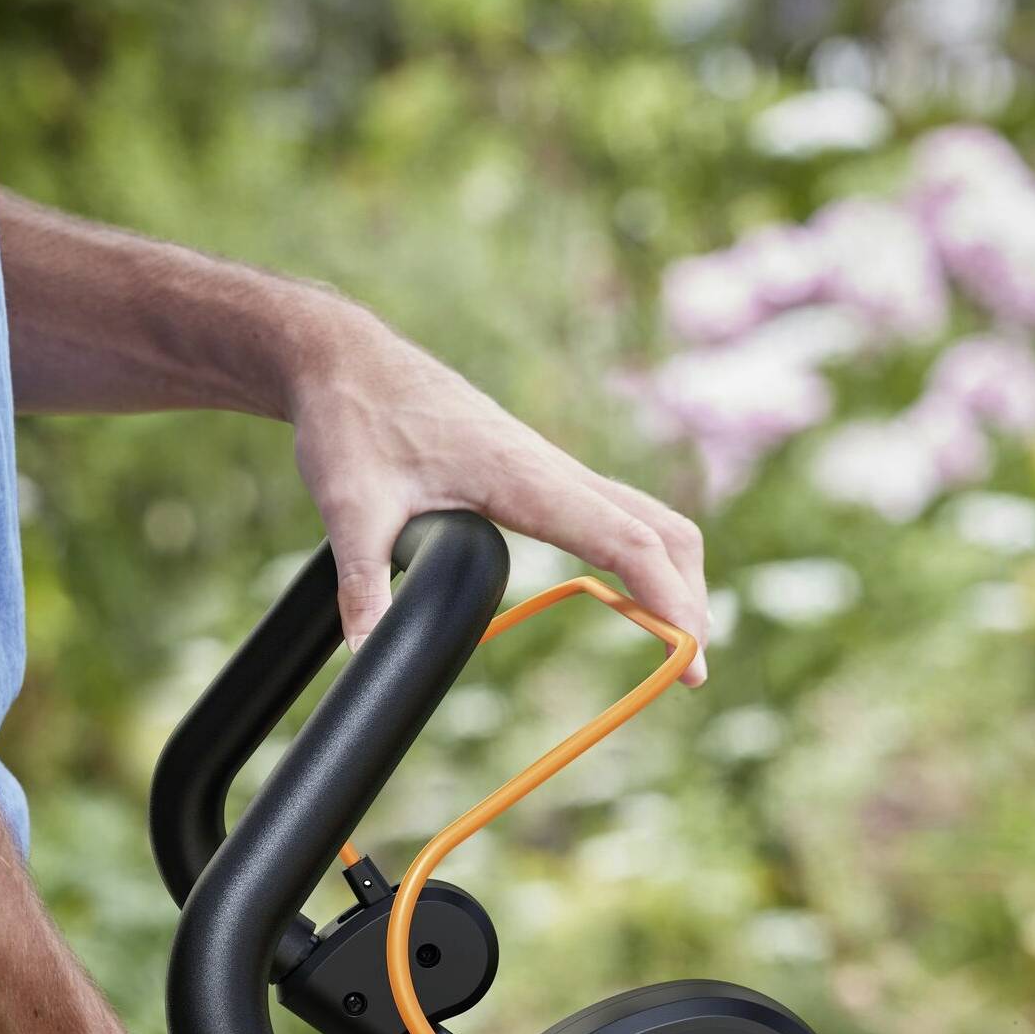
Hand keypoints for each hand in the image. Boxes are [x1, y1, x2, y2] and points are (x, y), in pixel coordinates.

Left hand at [286, 308, 709, 680]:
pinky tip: (633, 595)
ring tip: (675, 642)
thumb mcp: (350, 508)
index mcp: (527, 477)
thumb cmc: (352, 421)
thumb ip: (364, 584)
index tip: (690, 662)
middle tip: (690, 672)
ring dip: (674, 576)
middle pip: (663, 532)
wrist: (344, 360)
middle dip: (689, 598)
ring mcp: (552, 470)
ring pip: (648, 520)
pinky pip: (617, 514)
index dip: (670, 602)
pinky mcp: (539, 473)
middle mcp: (555, 471)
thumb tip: (367, 653)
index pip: (629, 542)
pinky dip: (645, 557)